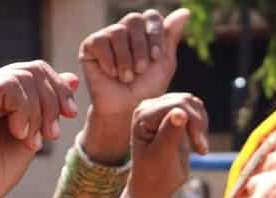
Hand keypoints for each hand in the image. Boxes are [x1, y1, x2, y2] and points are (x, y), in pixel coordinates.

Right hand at [0, 61, 79, 197]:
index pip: (35, 70)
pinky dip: (23, 113)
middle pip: (33, 70)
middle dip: (52, 102)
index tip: (71, 115)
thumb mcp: (36, 131)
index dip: (59, 89)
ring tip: (33, 141)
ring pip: (23, 79)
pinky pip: (8, 88)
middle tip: (52, 135)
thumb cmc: (1, 167)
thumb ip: (49, 105)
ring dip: (38, 113)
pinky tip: (18, 134)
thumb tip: (74, 77)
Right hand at [78, 9, 195, 162]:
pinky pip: (100, 42)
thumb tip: (185, 11)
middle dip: (141, 46)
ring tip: (127, 77)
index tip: (156, 56)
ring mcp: (107, 36)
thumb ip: (171, 38)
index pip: (151, 16)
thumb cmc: (146, 89)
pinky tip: (112, 74)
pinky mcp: (90, 46)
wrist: (125, 109)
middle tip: (141, 69)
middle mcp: (125, 29)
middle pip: (134, 20)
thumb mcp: (163, 64)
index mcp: (144, 31)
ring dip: (126, 58)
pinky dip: (109, 61)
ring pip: (118, 32)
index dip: (155, 34)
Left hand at [125, 93, 208, 197]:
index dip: (194, 123)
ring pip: (192, 102)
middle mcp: (150, 107)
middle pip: (185, 100)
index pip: (176, 105)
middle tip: (202, 149)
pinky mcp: (172, 114)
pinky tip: (197, 142)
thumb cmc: (155, 175)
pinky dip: (201, 124)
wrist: (153, 186)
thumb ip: (170, 133)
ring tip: (199, 147)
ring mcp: (161, 109)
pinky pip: (195, 108)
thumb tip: (180, 112)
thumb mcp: (162, 156)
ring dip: (201, 124)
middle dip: (199, 124)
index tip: (201, 150)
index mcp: (143, 115)